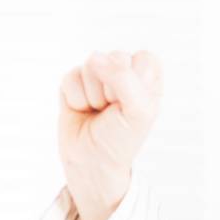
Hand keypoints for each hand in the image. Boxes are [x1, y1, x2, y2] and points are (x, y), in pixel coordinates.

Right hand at [57, 50, 162, 219]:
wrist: (92, 161)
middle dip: (112, 89)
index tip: (133, 105)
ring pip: (90, 65)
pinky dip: (76, 98)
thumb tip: (95, 57)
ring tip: (98, 111)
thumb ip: (124, 79)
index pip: (144, 59)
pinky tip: (83, 110)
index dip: (136, 82)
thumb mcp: (137, 112)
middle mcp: (125, 73)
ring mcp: (98, 75)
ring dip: (93, 95)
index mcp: (148, 79)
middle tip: (113, 110)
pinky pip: (71, 76)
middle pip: (115, 58)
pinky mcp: (76, 81)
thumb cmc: (121, 139)